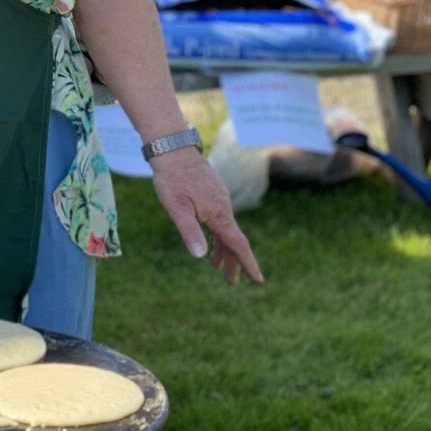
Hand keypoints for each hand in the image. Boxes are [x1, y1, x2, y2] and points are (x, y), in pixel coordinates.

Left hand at [150, 146, 263, 284]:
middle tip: (230, 282)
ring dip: (223, 249)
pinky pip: (220, 218)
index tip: (258, 280)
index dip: (248, 263)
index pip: (238, 244)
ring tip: (216, 266)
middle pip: (233, 240)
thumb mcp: (177, 208)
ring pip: (225, 229)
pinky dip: (218, 234)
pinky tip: (210, 238)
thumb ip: (189, 231)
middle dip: (233, 262)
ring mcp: (218, 199)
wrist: (172, 148)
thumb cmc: (172, 178)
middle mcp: (223, 207)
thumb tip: (200, 256)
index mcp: (218, 214)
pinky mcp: (212, 193)